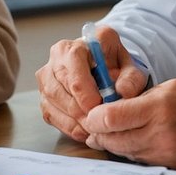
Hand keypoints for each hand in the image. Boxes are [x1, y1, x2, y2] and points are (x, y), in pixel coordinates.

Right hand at [36, 24, 147, 141]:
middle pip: (60, 92)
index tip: (101, 109)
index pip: (75, 77)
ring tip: (94, 126)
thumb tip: (123, 91)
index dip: (87, 98)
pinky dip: (68, 126)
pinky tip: (84, 128)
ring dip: (73, 121)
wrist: (106, 64)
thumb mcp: (131, 66)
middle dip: (81, 113)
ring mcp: (46, 75)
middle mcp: (57, 57)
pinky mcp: (44, 93)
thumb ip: (131, 78)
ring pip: (52, 105)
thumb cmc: (115, 64)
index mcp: (78, 46)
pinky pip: (50, 114)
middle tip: (99, 123)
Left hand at [80, 79, 175, 170]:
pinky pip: (140, 160)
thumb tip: (113, 105)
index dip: (94, 117)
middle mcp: (161, 132)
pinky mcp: (171, 166)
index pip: (111, 117)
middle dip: (97, 133)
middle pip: (112, 139)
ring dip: (111, 144)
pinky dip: (130, 151)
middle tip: (91, 126)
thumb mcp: (173, 87)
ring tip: (104, 134)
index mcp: (160, 106)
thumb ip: (142, 97)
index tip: (90, 113)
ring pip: (124, 152)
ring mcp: (166, 153)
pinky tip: (127, 142)